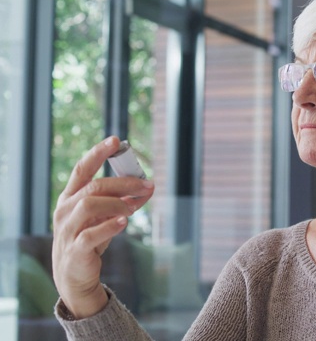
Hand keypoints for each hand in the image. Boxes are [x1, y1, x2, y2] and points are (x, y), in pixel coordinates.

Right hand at [52, 136, 153, 318]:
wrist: (75, 277)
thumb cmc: (90, 241)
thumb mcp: (105, 218)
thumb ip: (124, 202)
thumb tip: (148, 188)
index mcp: (70, 198)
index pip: (82, 169)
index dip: (98, 153)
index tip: (116, 140)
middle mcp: (65, 210)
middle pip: (94, 186)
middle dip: (124, 183)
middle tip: (147, 185)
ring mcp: (67, 230)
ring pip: (89, 205)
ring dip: (117, 203)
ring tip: (133, 208)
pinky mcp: (75, 250)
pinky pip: (91, 234)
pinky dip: (109, 226)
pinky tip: (124, 222)